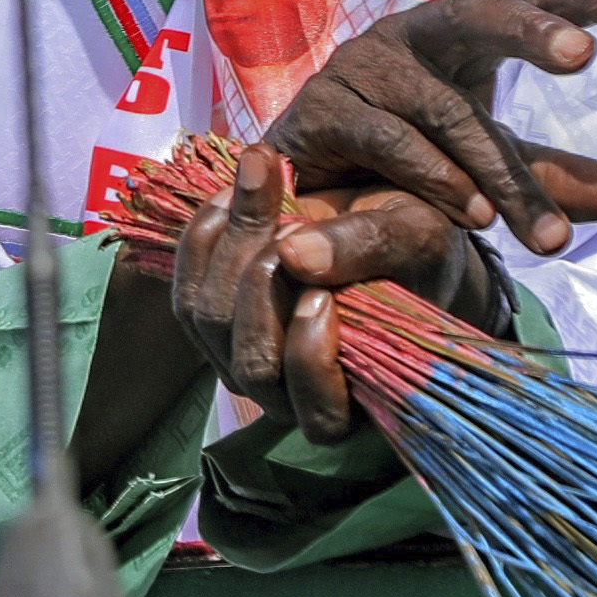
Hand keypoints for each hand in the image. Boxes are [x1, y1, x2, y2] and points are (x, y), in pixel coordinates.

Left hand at [167, 141, 508, 441]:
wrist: (380, 221)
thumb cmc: (412, 246)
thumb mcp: (413, 235)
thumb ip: (366, 246)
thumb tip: (295, 255)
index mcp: (355, 398)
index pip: (320, 412)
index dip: (312, 358)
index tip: (324, 294)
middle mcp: (288, 395)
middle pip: (254, 362)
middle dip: (264, 286)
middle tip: (291, 217)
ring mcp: (239, 358)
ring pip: (211, 323)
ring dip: (231, 248)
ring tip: (262, 184)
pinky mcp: (207, 320)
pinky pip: (183, 291)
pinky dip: (202, 238)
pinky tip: (232, 194)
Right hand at [264, 0, 596, 255]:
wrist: (302, 198)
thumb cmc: (399, 165)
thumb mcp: (482, 170)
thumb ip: (544, 178)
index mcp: (455, 36)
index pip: (526, 0)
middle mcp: (409, 34)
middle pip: (475, 13)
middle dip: (530, 29)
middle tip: (582, 55)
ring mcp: (362, 65)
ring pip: (444, 107)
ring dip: (496, 169)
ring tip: (541, 229)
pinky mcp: (323, 107)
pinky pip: (390, 138)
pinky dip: (435, 177)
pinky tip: (474, 214)